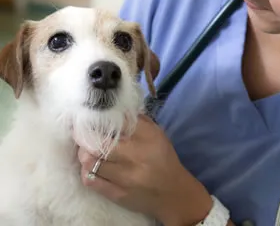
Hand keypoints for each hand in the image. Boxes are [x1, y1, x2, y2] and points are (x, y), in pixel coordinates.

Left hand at [74, 114, 212, 225]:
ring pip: (90, 161)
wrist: (172, 193)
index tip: (91, 117)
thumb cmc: (163, 158)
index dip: (100, 118)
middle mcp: (136, 156)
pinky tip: (90, 167)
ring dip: (84, 153)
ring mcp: (125, 178)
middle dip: (85, 135)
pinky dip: (85, 171)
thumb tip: (114, 110)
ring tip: (85, 149)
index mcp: (147, 137)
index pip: (117, 122)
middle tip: (81, 132)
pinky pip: (90, 180)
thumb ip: (137, 121)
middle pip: (98, 142)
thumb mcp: (156, 134)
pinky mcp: (117, 195)